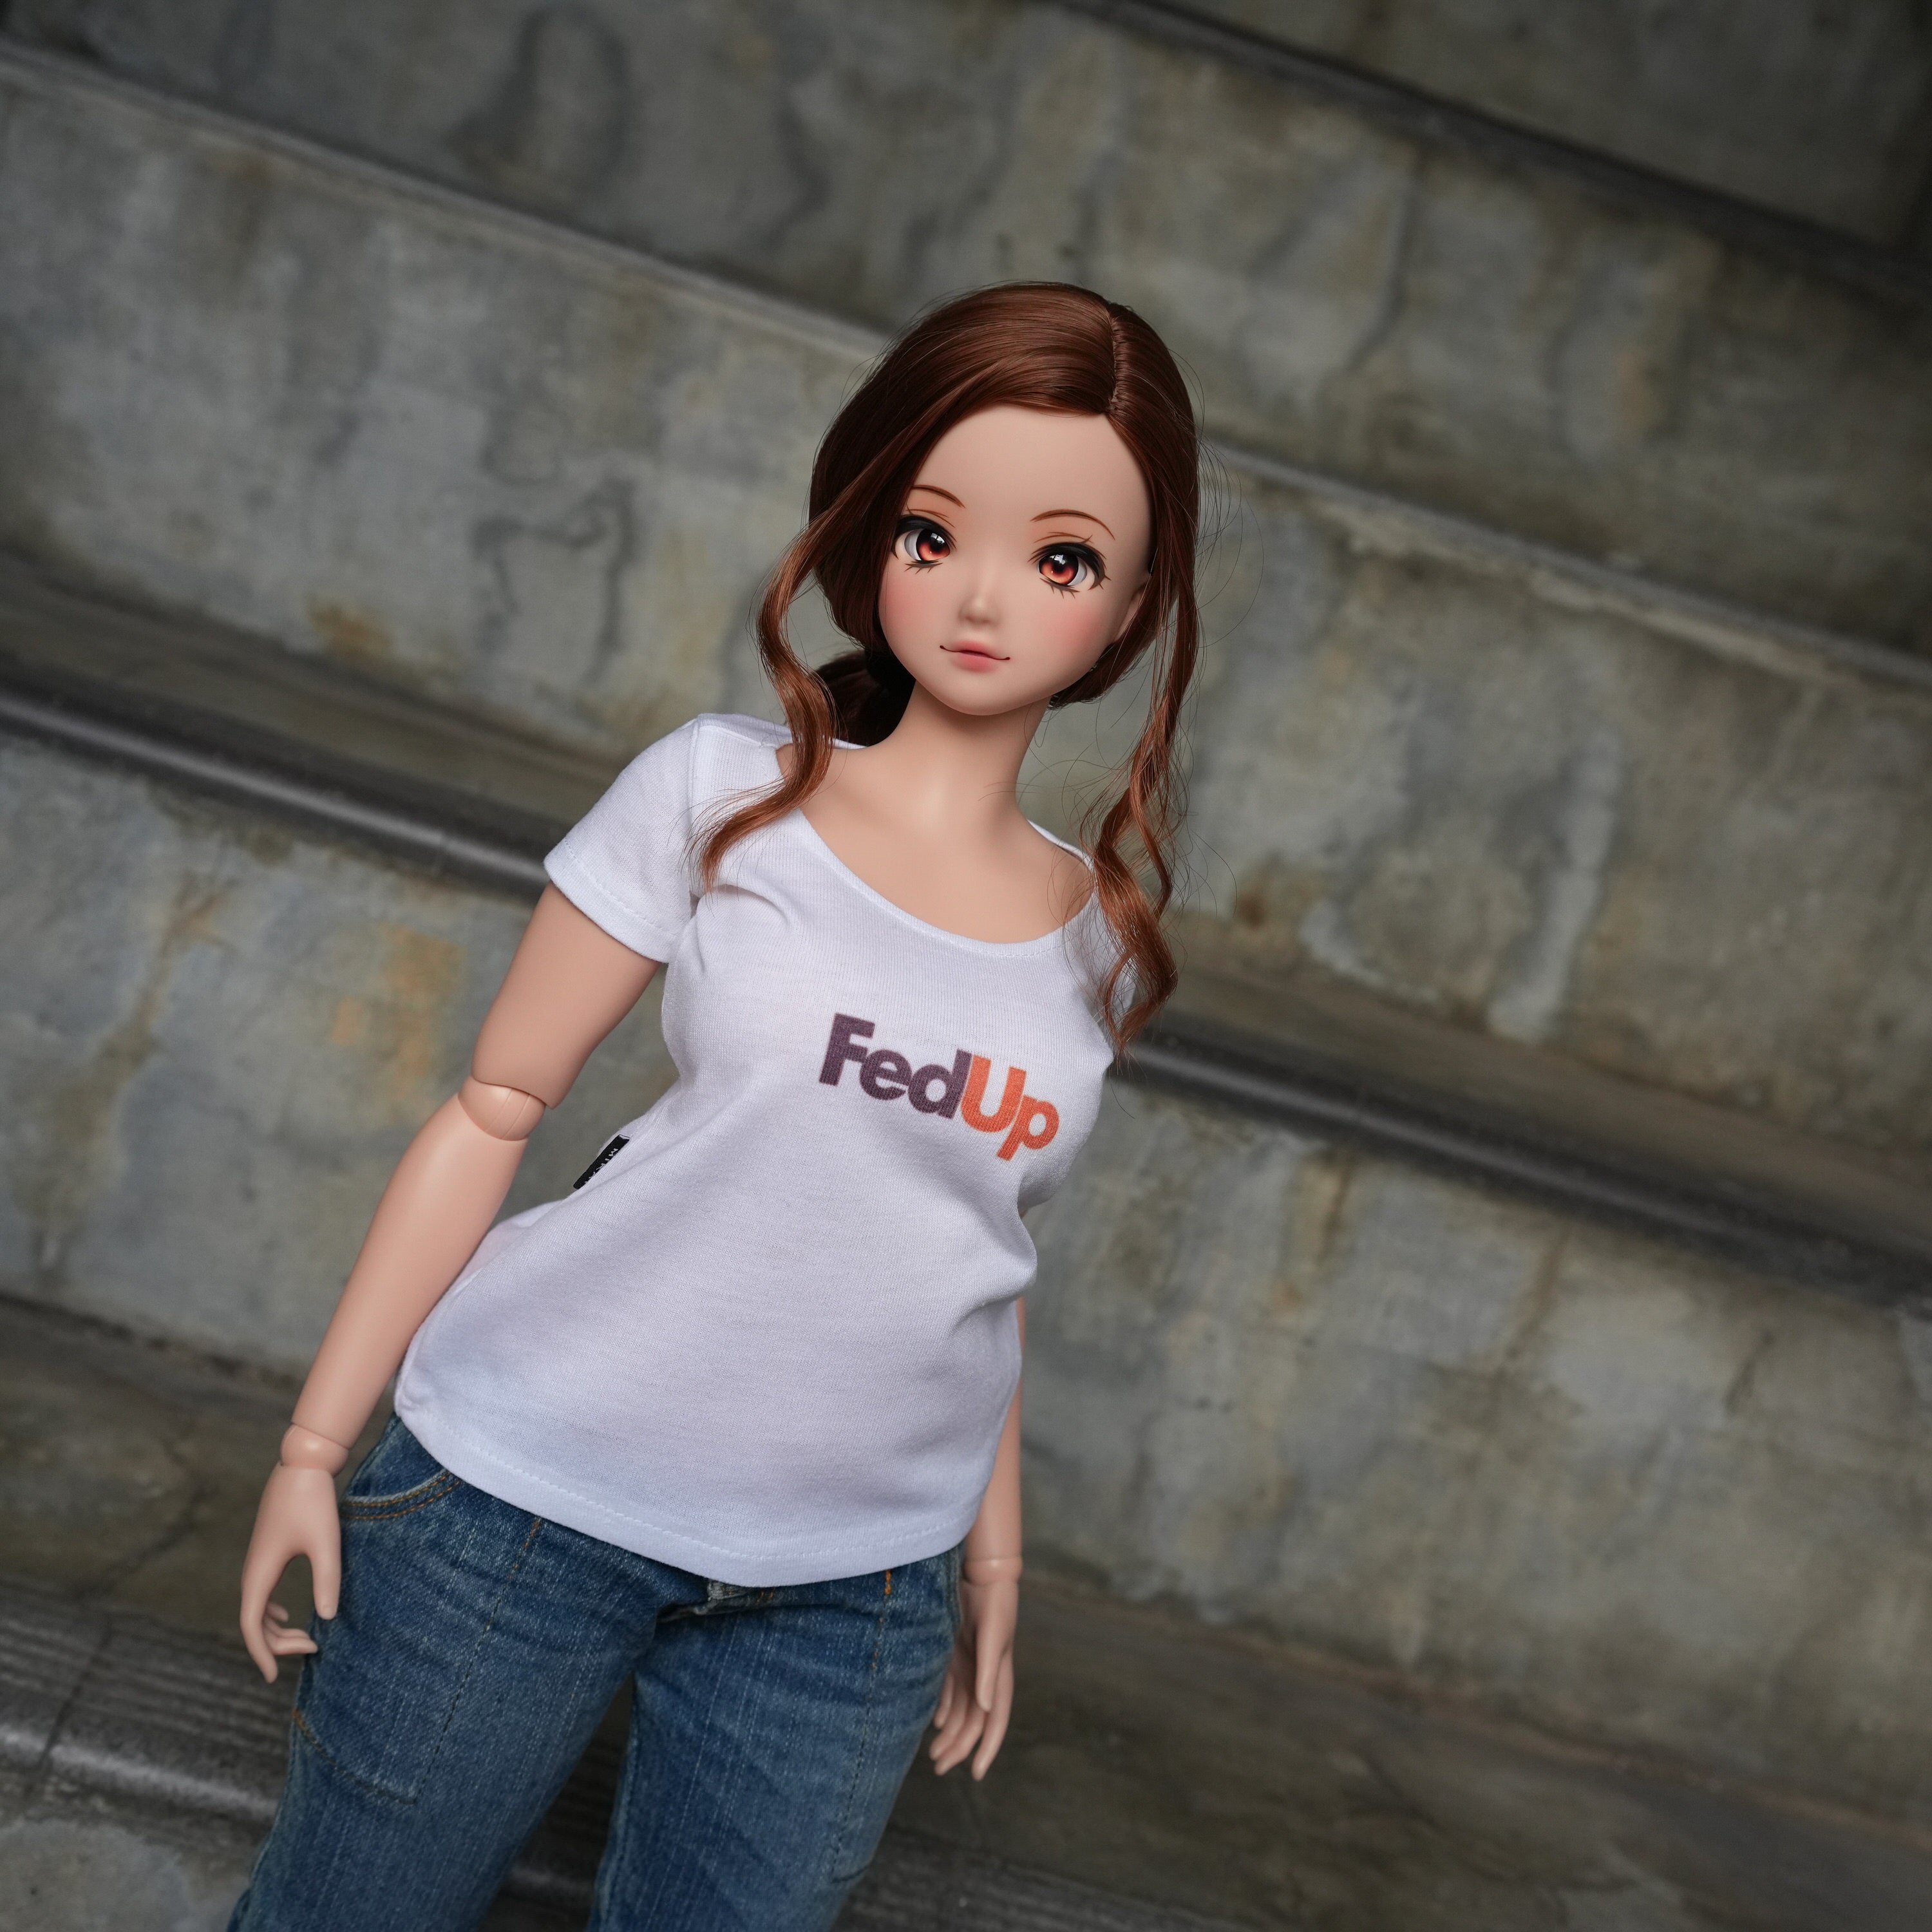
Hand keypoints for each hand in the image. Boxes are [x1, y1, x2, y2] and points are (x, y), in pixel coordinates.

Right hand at [239, 1462, 341, 1683]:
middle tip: (314, 1649)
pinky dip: (271, 1611)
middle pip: (255, 1621)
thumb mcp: (326, 1543)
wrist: (302, 1464)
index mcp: (260, 1573)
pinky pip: (262, 1592)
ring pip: (257, 1607)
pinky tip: (284, 1616)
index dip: (261, 1654)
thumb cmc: (314, 1502)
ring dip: (276, 1628)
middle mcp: (252, 1570)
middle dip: (279, 1642)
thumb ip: (327, 1580)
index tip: (274, 1678)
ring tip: (306, 1640)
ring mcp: (257, 1561)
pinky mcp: (267, 1551)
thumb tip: (327, 1618)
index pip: (251, 1625)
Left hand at [928, 1573, 1016, 1778]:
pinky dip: (941, 1708)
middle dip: (959, 1747)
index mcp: (999, 1678)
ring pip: (959, 1710)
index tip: (975, 1773)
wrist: (982, 1574)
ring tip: (933, 1754)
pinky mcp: (955, 1655)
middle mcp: (984, 1678)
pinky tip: (933, 1721)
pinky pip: (948, 1690)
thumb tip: (987, 1708)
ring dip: (948, 1732)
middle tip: (939, 1767)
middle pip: (972, 1722)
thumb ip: (990, 1672)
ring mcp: (970, 1667)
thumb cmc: (993, 1605)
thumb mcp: (993, 1637)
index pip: (994, 1722)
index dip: (987, 1749)